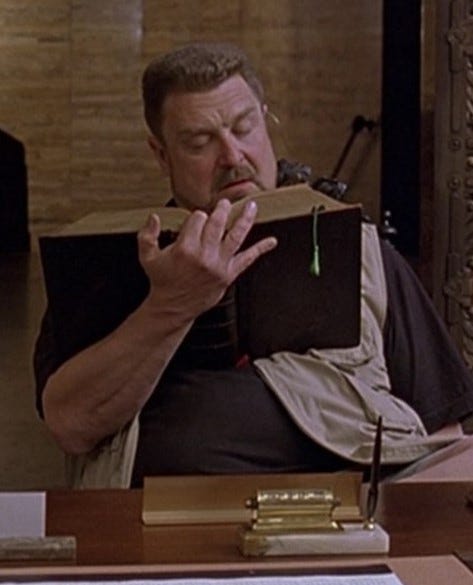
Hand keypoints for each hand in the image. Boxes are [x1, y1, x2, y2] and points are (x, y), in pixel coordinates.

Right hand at [137, 199, 276, 318]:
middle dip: (222, 210)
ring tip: (251, 206)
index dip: (197, 216)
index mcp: (185, 248)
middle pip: (218, 224)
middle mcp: (204, 255)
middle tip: (224, 203)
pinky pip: (248, 259)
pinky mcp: (229, 275)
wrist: (173, 307)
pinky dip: (261, 249)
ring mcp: (219, 265)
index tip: (196, 218)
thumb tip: (153, 217)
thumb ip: (147, 235)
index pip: (197, 219)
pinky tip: (272, 241)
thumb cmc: (162, 280)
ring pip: (236, 236)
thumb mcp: (147, 257)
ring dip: (245, 219)